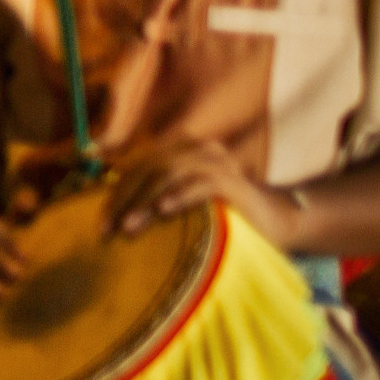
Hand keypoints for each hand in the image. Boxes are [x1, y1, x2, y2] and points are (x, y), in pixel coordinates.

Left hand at [105, 144, 300, 247]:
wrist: (278, 221)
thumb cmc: (225, 216)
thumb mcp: (185, 204)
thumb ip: (156, 199)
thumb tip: (114, 215)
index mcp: (181, 152)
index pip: (139, 168)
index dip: (117, 193)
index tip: (101, 221)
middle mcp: (196, 150)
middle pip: (149, 170)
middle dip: (124, 200)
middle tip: (107, 228)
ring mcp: (216, 162)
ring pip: (169, 175)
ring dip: (145, 201)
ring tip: (128, 226)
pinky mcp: (233, 181)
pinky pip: (201, 184)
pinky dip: (180, 196)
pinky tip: (163, 210)